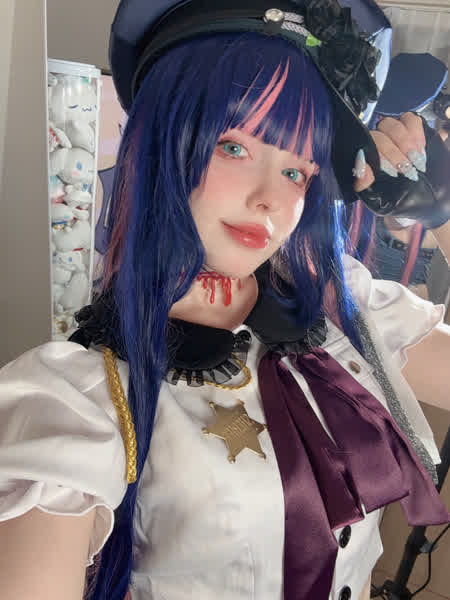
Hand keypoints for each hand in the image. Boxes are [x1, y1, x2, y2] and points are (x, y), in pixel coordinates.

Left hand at [353, 112, 449, 228]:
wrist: (427, 201)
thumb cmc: (401, 202)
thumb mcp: (380, 202)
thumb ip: (365, 187)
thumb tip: (360, 168)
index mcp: (366, 161)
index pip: (364, 147)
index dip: (379, 157)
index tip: (393, 173)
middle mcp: (376, 145)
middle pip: (378, 134)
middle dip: (394, 153)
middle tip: (408, 170)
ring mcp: (393, 136)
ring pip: (392, 124)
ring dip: (405, 142)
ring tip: (417, 161)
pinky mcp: (412, 130)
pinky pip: (410, 120)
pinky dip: (416, 133)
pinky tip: (421, 150)